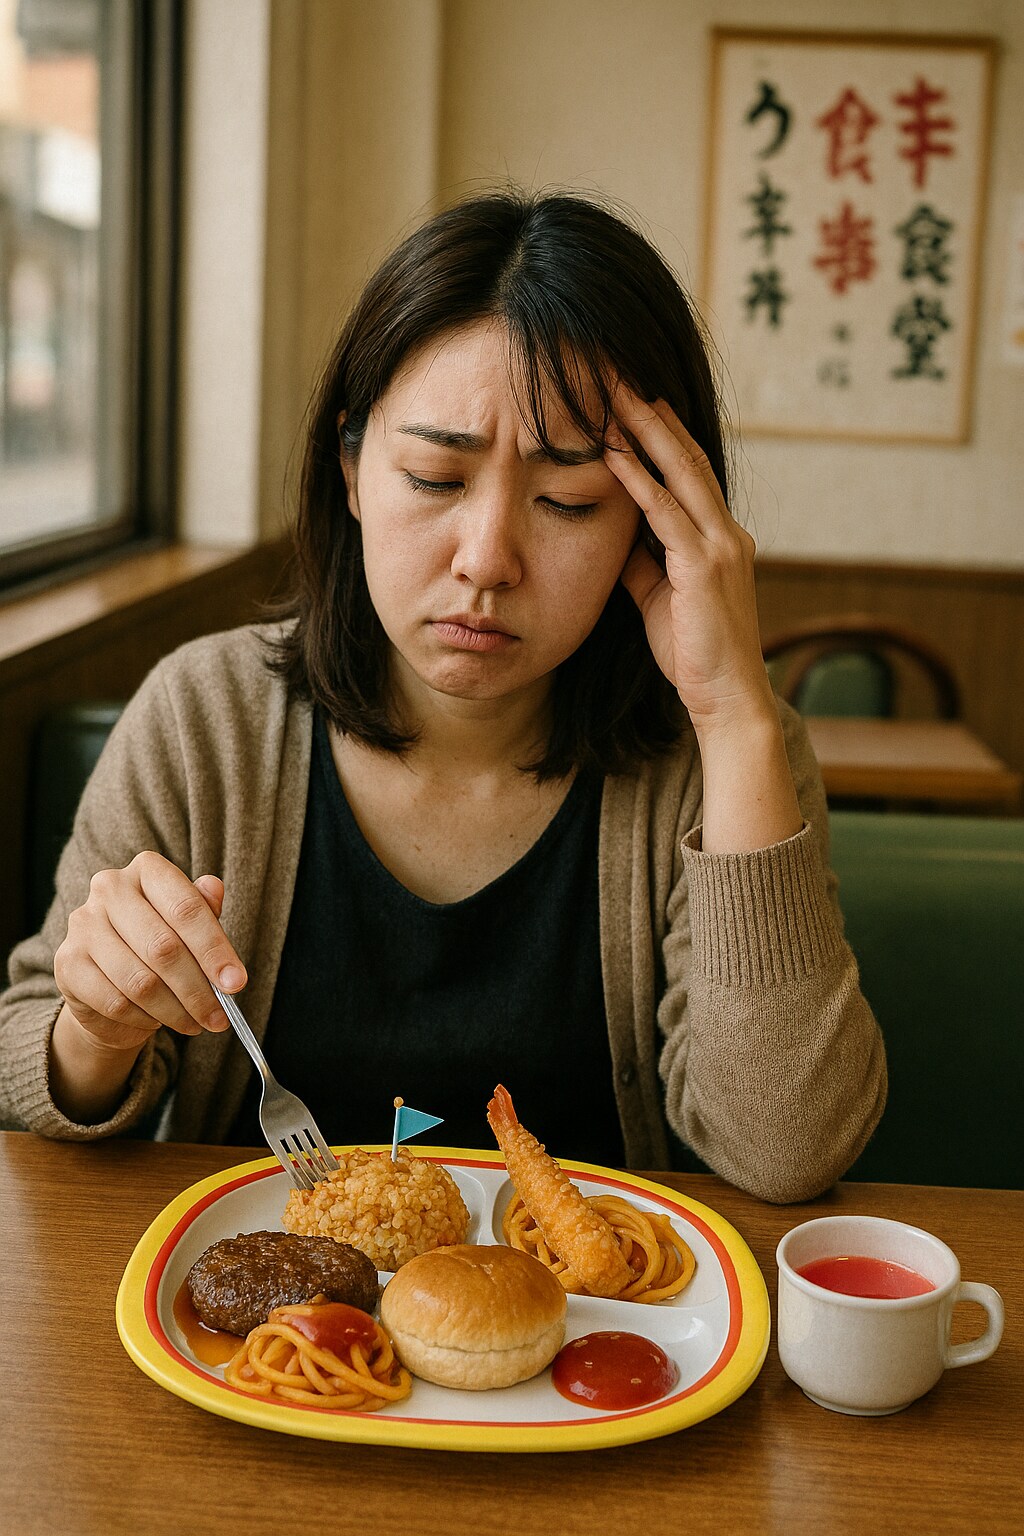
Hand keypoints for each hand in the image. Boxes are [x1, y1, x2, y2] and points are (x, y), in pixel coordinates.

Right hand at [54, 853, 246, 1053]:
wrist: (110, 978)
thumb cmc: (159, 944)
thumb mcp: (188, 925)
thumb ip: (203, 911)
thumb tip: (215, 889)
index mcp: (147, 869)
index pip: (186, 908)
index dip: (215, 950)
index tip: (236, 984)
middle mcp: (109, 888)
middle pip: (164, 947)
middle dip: (198, 990)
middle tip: (220, 1016)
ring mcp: (83, 925)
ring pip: (141, 981)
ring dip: (176, 1011)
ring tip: (197, 1023)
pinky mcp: (67, 963)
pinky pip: (116, 1002)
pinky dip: (145, 1019)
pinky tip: (160, 1022)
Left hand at [604, 390, 773, 738]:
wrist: (727, 699)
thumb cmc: (694, 655)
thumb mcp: (659, 599)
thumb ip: (643, 563)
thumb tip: (618, 536)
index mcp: (721, 539)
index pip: (689, 472)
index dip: (661, 434)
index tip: (631, 401)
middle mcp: (727, 533)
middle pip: (687, 457)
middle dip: (652, 415)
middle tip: (620, 375)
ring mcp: (721, 547)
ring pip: (681, 472)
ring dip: (644, 431)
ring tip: (614, 395)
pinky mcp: (705, 567)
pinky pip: (666, 512)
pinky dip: (639, 479)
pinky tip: (614, 452)